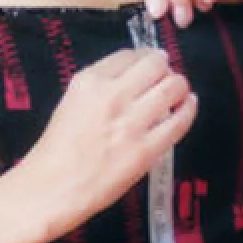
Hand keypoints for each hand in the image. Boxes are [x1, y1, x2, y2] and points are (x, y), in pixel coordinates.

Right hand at [17, 48, 196, 238]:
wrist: (53, 187)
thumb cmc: (58, 148)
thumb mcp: (72, 101)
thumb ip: (101, 85)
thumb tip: (134, 77)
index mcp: (89, 81)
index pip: (129, 54)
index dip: (146, 56)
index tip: (152, 62)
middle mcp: (112, 95)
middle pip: (155, 64)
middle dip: (165, 67)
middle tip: (166, 75)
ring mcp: (131, 122)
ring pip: (172, 87)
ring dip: (179, 85)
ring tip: (178, 91)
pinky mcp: (146, 149)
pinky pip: (179, 122)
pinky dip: (188, 109)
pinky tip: (188, 105)